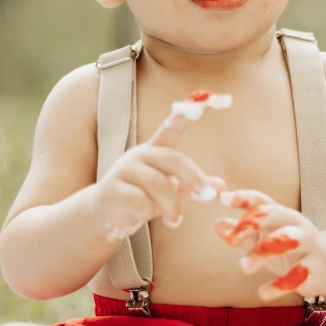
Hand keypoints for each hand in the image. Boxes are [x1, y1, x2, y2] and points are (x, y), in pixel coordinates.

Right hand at [90, 98, 227, 241]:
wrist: (104, 214)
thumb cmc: (142, 197)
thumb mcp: (170, 190)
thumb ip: (193, 187)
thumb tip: (221, 187)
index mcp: (155, 151)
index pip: (170, 129)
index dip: (183, 117)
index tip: (198, 106)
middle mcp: (140, 155)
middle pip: (174, 159)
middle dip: (193, 179)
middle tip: (206, 197)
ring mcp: (123, 170)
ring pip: (159, 184)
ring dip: (172, 206)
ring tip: (174, 220)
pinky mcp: (112, 189)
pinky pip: (140, 201)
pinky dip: (148, 212)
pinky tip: (144, 216)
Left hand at [215, 190, 325, 300]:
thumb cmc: (287, 251)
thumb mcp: (263, 242)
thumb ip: (242, 234)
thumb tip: (217, 225)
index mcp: (281, 215)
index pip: (262, 201)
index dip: (243, 198)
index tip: (222, 199)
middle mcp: (296, 224)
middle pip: (273, 215)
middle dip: (250, 224)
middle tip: (230, 240)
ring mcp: (309, 243)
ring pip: (289, 240)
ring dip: (264, 250)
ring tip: (244, 267)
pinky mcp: (317, 266)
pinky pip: (297, 273)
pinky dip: (278, 284)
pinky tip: (262, 293)